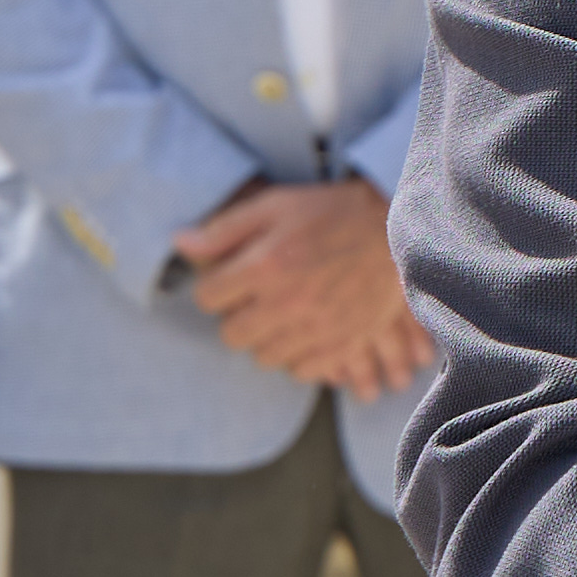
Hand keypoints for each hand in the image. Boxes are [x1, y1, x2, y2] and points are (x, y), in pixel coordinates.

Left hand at [169, 176, 423, 386]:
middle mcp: (287, 303)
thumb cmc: (330, 213)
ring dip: (266, 339)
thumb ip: (224, 228)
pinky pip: (301, 370)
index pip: (208, 298)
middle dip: (237, 317)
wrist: (396, 230)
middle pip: (232, 336)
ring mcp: (316, 329)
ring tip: (283, 314)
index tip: (230, 279)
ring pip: (264, 357)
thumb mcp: (274, 205)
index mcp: (265, 265)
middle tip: (256, 299)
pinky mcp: (342, 345)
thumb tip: (179, 243)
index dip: (215, 288)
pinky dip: (299, 355)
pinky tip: (306, 330)